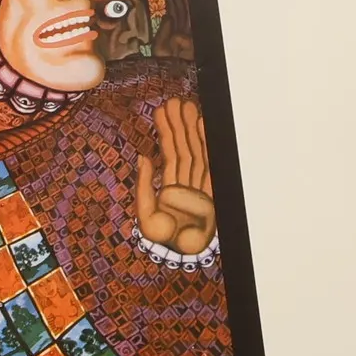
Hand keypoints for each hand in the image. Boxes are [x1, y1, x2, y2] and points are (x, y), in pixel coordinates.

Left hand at [135, 98, 217, 256]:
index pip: (169, 153)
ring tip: (187, 106)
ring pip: (195, 150)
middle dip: (179, 124)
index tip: (163, 111)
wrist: (180, 254)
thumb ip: (144, 184)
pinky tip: (204, 126)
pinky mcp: (211, 191)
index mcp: (170, 187)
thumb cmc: (163, 238)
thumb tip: (144, 156)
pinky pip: (209, 162)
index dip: (166, 132)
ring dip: (190, 128)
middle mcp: (187, 183)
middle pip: (183, 147)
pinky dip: (207, 144)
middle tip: (175, 101)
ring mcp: (200, 185)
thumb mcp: (144, 211)